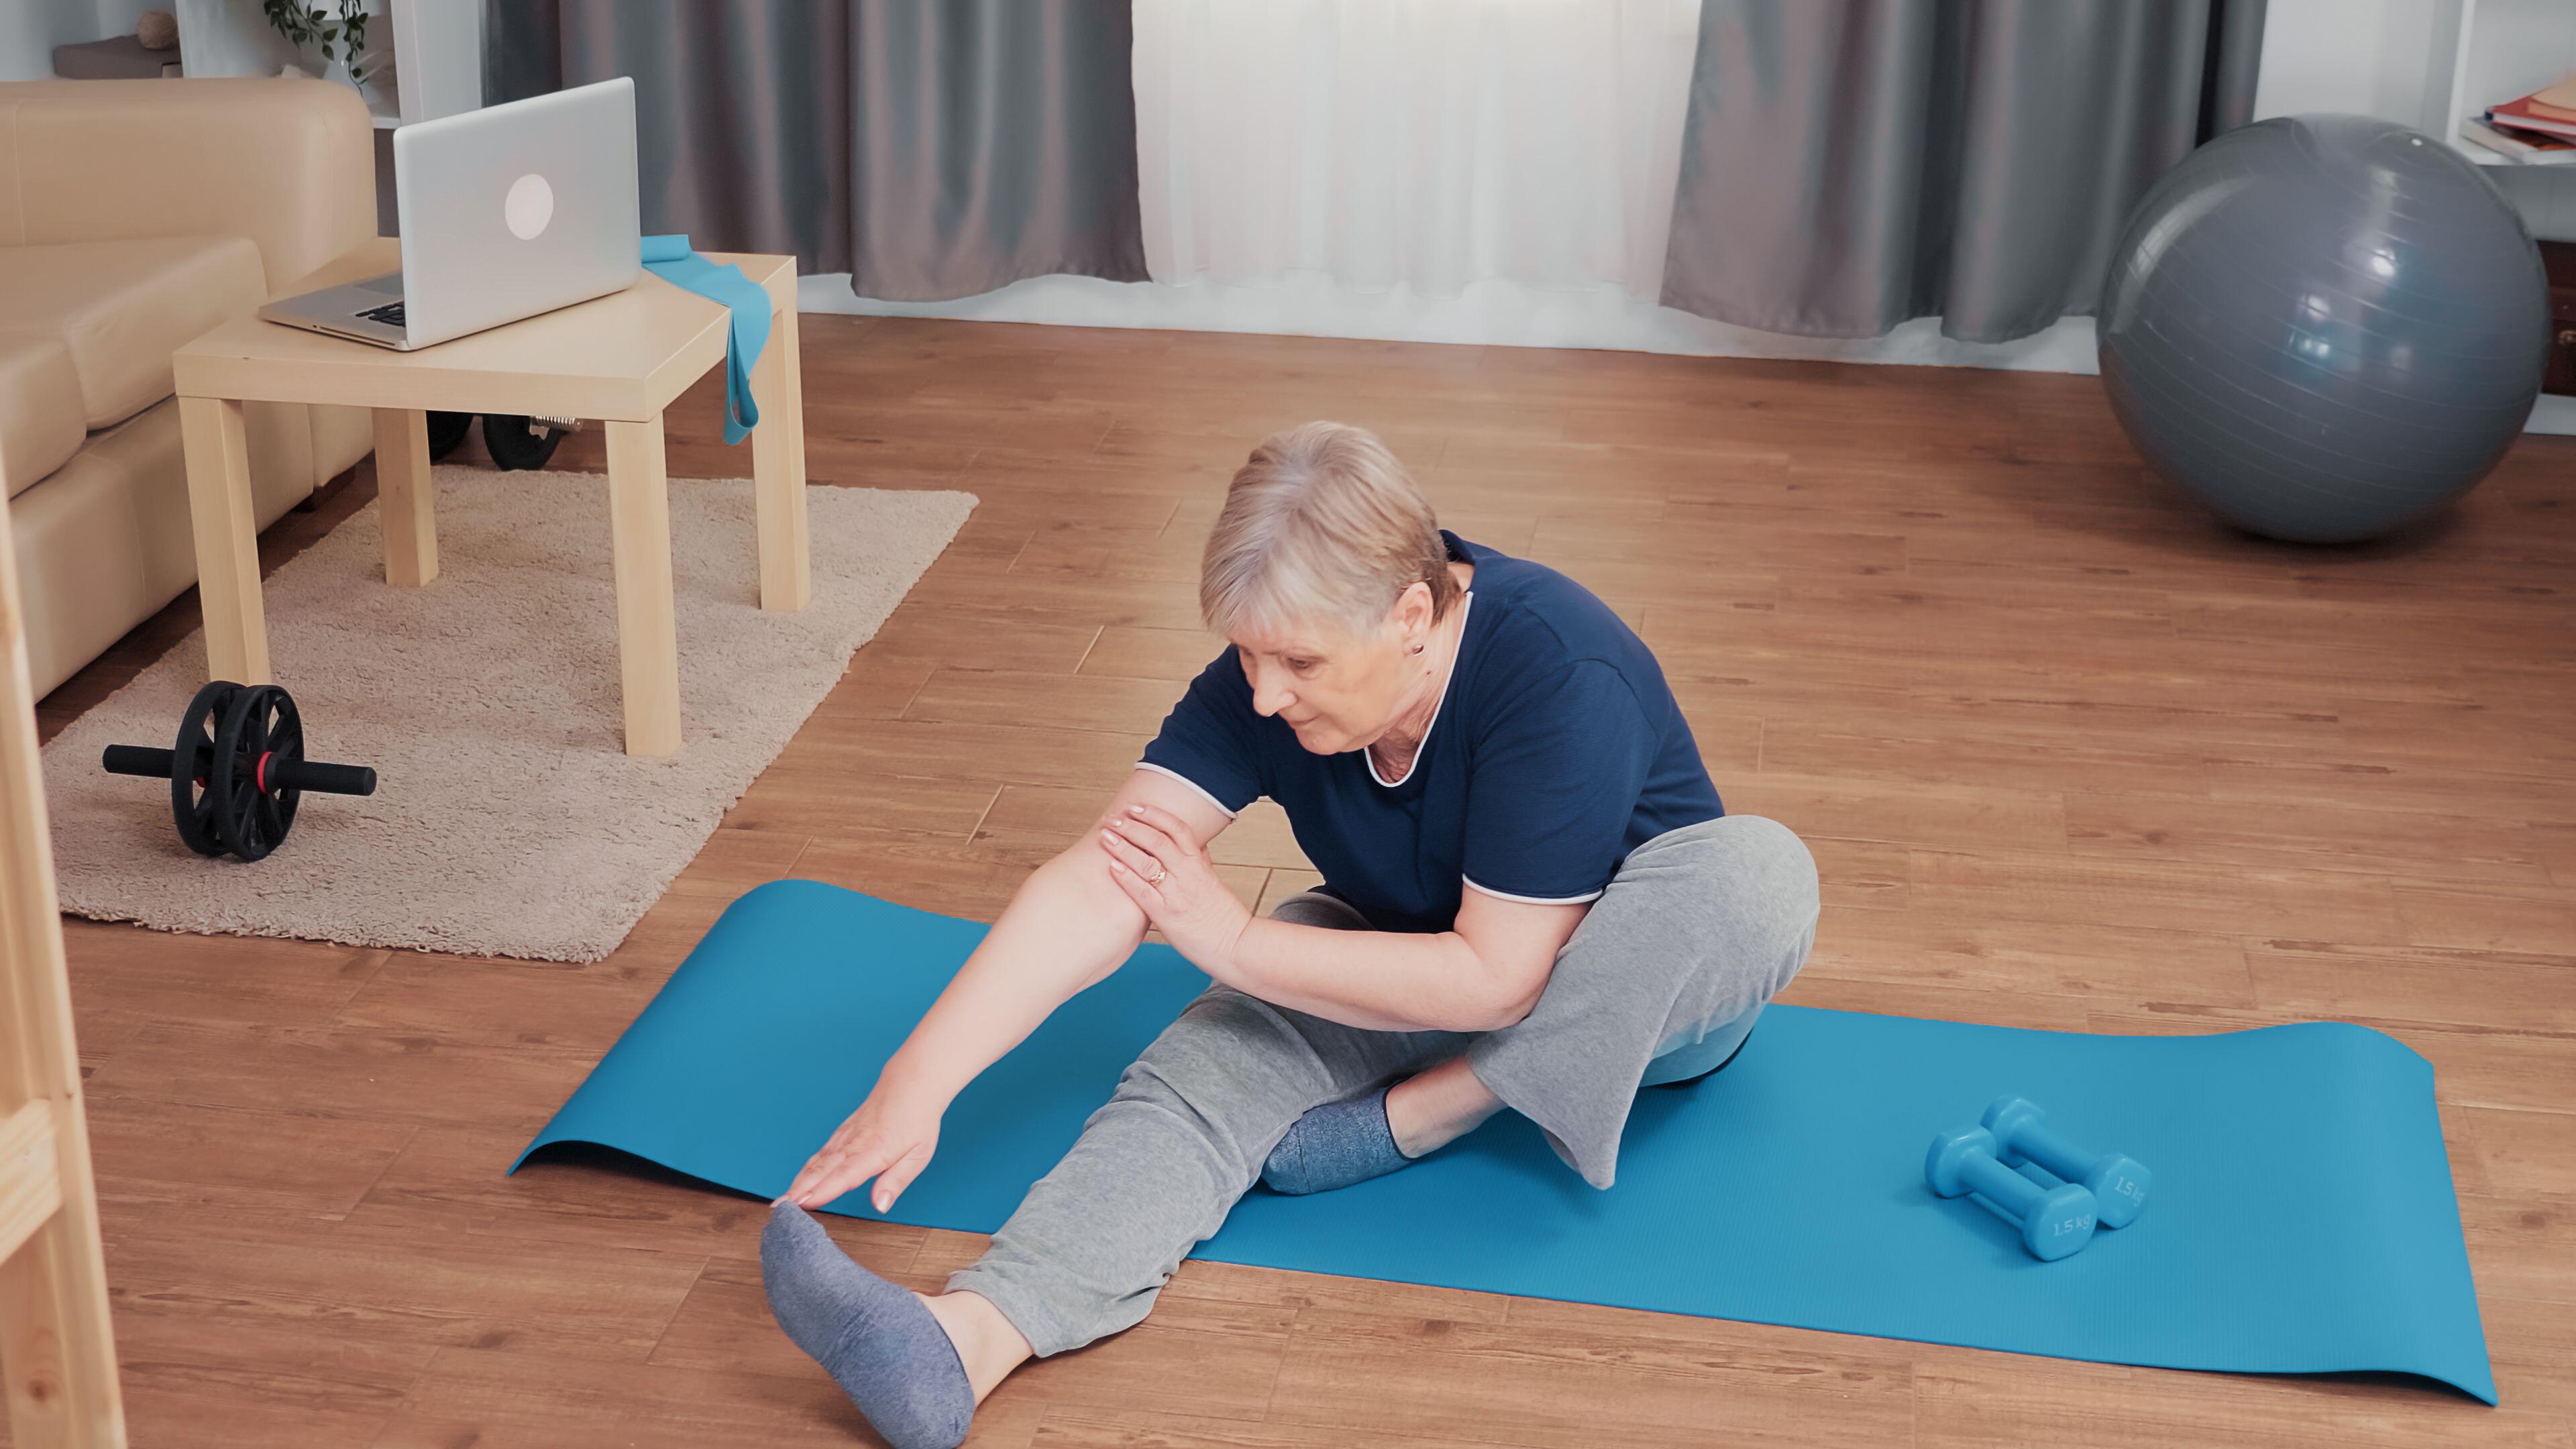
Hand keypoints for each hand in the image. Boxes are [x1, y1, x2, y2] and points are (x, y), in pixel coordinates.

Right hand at [778, 1081, 942, 1213]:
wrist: (911, 1084)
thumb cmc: (917, 1120)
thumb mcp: (918, 1155)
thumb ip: (896, 1182)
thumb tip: (880, 1206)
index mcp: (873, 1151)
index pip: (843, 1176)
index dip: (822, 1191)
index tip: (802, 1205)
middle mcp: (853, 1144)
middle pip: (821, 1171)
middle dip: (798, 1192)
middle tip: (778, 1211)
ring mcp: (844, 1138)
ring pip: (816, 1163)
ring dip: (797, 1183)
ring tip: (781, 1202)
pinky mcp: (841, 1134)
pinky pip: (820, 1154)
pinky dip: (806, 1170)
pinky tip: (798, 1183)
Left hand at [1100, 802, 1250, 975]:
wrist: (1235, 944)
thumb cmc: (1223, 916)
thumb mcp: (1213, 880)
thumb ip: (1202, 860)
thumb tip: (1197, 842)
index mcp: (1199, 864)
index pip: (1177, 828)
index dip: (1154, 815)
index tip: (1135, 807)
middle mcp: (1188, 875)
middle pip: (1157, 841)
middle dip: (1131, 827)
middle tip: (1112, 819)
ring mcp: (1177, 895)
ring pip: (1147, 864)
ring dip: (1123, 847)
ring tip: (1106, 837)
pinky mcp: (1167, 916)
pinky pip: (1143, 893)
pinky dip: (1126, 878)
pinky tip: (1113, 867)